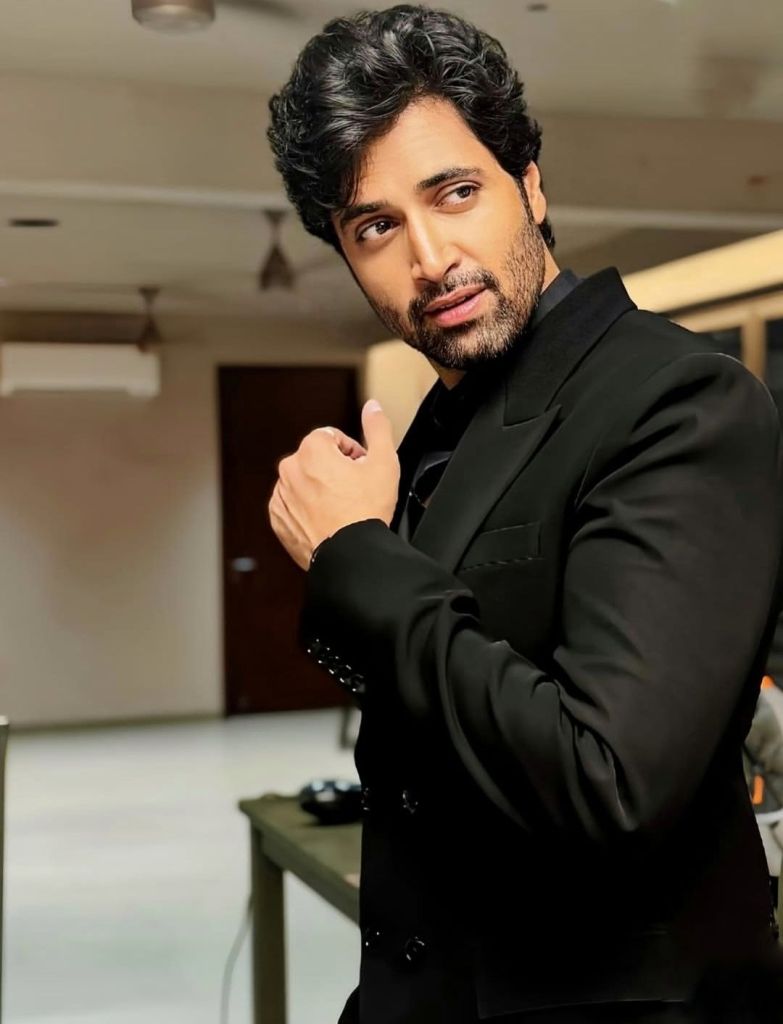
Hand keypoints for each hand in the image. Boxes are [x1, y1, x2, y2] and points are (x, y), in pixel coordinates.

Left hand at [268, 399, 399, 569]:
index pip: (332, 438)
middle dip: (335, 470)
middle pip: (317, 459)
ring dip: (321, 489)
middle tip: (355, 490)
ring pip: (305, 482)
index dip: (352, 452)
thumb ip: (378, 428)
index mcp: (312, 449)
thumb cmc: (365, 512)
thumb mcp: (384, 462)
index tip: (361, 469)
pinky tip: (327, 520)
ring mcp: (281, 495)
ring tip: (342, 508)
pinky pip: (293, 506)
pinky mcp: (278, 519)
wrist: (349, 554)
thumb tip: (373, 407)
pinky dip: (307, 510)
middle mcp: (290, 469)